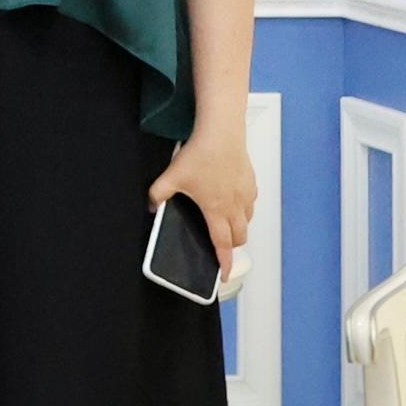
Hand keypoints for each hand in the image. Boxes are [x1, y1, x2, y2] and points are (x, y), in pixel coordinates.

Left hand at [150, 131, 258, 262]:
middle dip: (231, 246)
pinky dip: (244, 209)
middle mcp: (235, 206)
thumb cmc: (201, 154)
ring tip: (226, 223)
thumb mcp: (172, 176)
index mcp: (216, 210)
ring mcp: (246, 194)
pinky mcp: (251, 182)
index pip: (222, 244)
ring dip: (239, 227)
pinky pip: (251, 203)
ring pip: (248, 221)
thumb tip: (153, 206)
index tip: (224, 273)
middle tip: (221, 245)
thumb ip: (158, 194)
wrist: (221, 132)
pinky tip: (233, 200)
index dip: (224, 262)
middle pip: (240, 237)